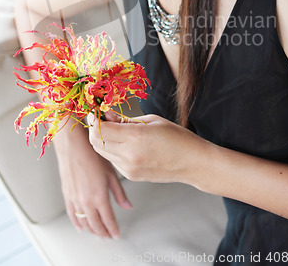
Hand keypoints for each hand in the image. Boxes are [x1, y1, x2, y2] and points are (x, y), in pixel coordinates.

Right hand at [54, 119, 131, 237]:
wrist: (73, 145)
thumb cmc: (92, 154)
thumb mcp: (111, 172)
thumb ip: (119, 192)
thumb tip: (127, 205)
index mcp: (99, 196)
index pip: (108, 220)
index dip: (113, 229)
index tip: (117, 234)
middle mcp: (86, 201)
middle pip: (95, 225)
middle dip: (103, 232)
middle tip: (109, 235)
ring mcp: (75, 199)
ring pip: (84, 222)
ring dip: (91, 229)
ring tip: (98, 232)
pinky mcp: (67, 195)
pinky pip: (72, 214)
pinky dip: (77, 223)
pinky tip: (81, 226)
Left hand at [88, 112, 202, 183]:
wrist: (193, 163)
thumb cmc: (177, 137)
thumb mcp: (152, 121)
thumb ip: (125, 120)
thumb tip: (106, 115)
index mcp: (135, 137)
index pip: (100, 129)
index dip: (94, 119)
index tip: (95, 112)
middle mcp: (129, 155)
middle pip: (96, 142)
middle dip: (95, 129)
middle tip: (102, 118)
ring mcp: (129, 169)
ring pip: (102, 153)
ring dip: (102, 140)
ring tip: (114, 129)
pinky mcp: (131, 176)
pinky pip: (113, 161)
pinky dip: (112, 150)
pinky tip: (124, 143)